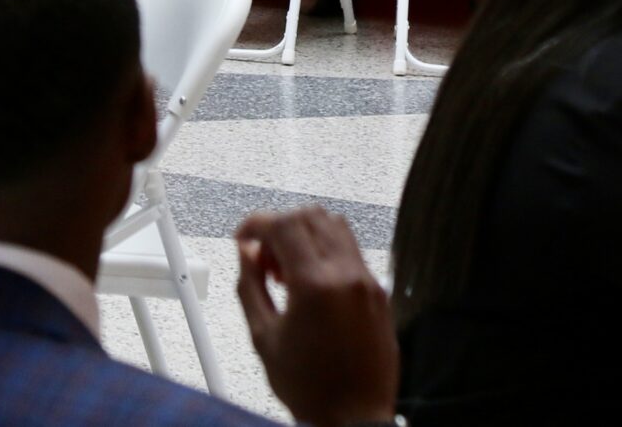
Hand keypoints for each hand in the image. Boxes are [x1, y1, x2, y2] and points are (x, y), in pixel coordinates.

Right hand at [234, 207, 396, 426]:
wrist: (355, 418)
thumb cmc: (311, 388)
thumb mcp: (264, 337)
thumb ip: (250, 285)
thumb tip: (246, 251)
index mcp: (316, 285)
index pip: (283, 225)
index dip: (255, 224)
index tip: (242, 237)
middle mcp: (347, 276)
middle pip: (310, 216)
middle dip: (279, 227)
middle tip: (263, 258)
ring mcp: (367, 282)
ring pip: (335, 225)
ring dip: (305, 234)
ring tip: (288, 269)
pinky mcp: (378, 292)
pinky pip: (351, 251)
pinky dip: (326, 251)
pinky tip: (310, 283)